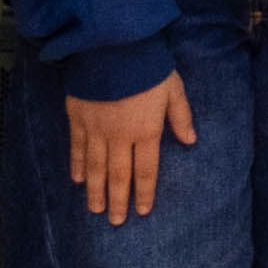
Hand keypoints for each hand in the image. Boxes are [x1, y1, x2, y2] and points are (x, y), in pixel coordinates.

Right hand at [64, 72, 190, 221]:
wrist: (112, 46)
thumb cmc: (148, 66)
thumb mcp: (173, 89)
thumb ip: (180, 117)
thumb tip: (191, 141)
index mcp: (145, 131)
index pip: (146, 170)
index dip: (144, 192)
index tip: (142, 211)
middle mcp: (119, 136)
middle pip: (119, 175)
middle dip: (118, 200)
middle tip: (115, 221)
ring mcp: (96, 129)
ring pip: (95, 167)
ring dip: (96, 190)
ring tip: (95, 209)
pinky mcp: (78, 117)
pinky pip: (76, 147)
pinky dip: (76, 165)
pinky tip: (77, 180)